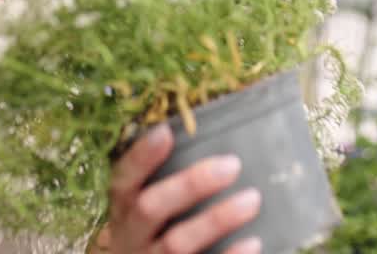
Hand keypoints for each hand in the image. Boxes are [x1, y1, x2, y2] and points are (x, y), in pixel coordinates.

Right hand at [106, 125, 261, 253]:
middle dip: (190, 185)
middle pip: (151, 208)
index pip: (123, 180)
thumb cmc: (148, 233)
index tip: (166, 133)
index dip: (141, 158)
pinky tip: (254, 241)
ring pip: (177, 243)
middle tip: (232, 164)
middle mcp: (131, 235)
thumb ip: (160, 181)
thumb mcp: (140, 209)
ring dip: (216, 220)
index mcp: (122, 210)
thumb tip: (199, 134)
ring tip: (252, 199)